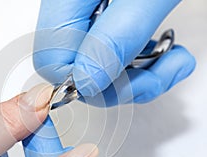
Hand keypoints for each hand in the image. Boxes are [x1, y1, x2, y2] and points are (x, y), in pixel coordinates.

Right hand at [34, 0, 195, 105]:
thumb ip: (116, 40)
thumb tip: (87, 83)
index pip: (52, 61)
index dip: (87, 83)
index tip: (126, 81)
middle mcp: (70, 5)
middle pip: (74, 67)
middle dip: (121, 83)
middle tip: (158, 73)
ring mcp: (87, 11)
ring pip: (95, 65)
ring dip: (136, 76)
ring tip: (171, 61)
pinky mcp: (105, 16)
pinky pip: (110, 52)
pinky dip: (139, 62)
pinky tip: (162, 52)